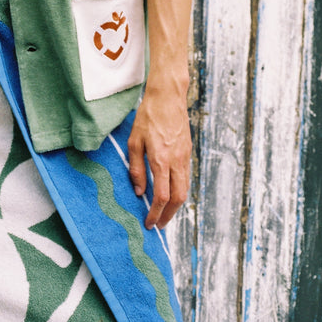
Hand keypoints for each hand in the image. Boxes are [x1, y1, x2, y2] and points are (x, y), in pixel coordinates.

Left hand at [127, 86, 191, 229]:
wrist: (168, 96)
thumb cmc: (148, 116)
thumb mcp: (134, 141)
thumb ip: (136, 167)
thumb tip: (139, 191)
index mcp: (161, 160)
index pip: (162, 196)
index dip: (155, 213)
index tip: (149, 223)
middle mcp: (176, 161)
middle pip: (178, 198)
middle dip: (169, 215)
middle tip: (159, 225)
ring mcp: (184, 156)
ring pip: (185, 189)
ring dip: (176, 205)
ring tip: (164, 213)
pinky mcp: (187, 151)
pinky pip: (185, 177)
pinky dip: (179, 190)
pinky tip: (171, 192)